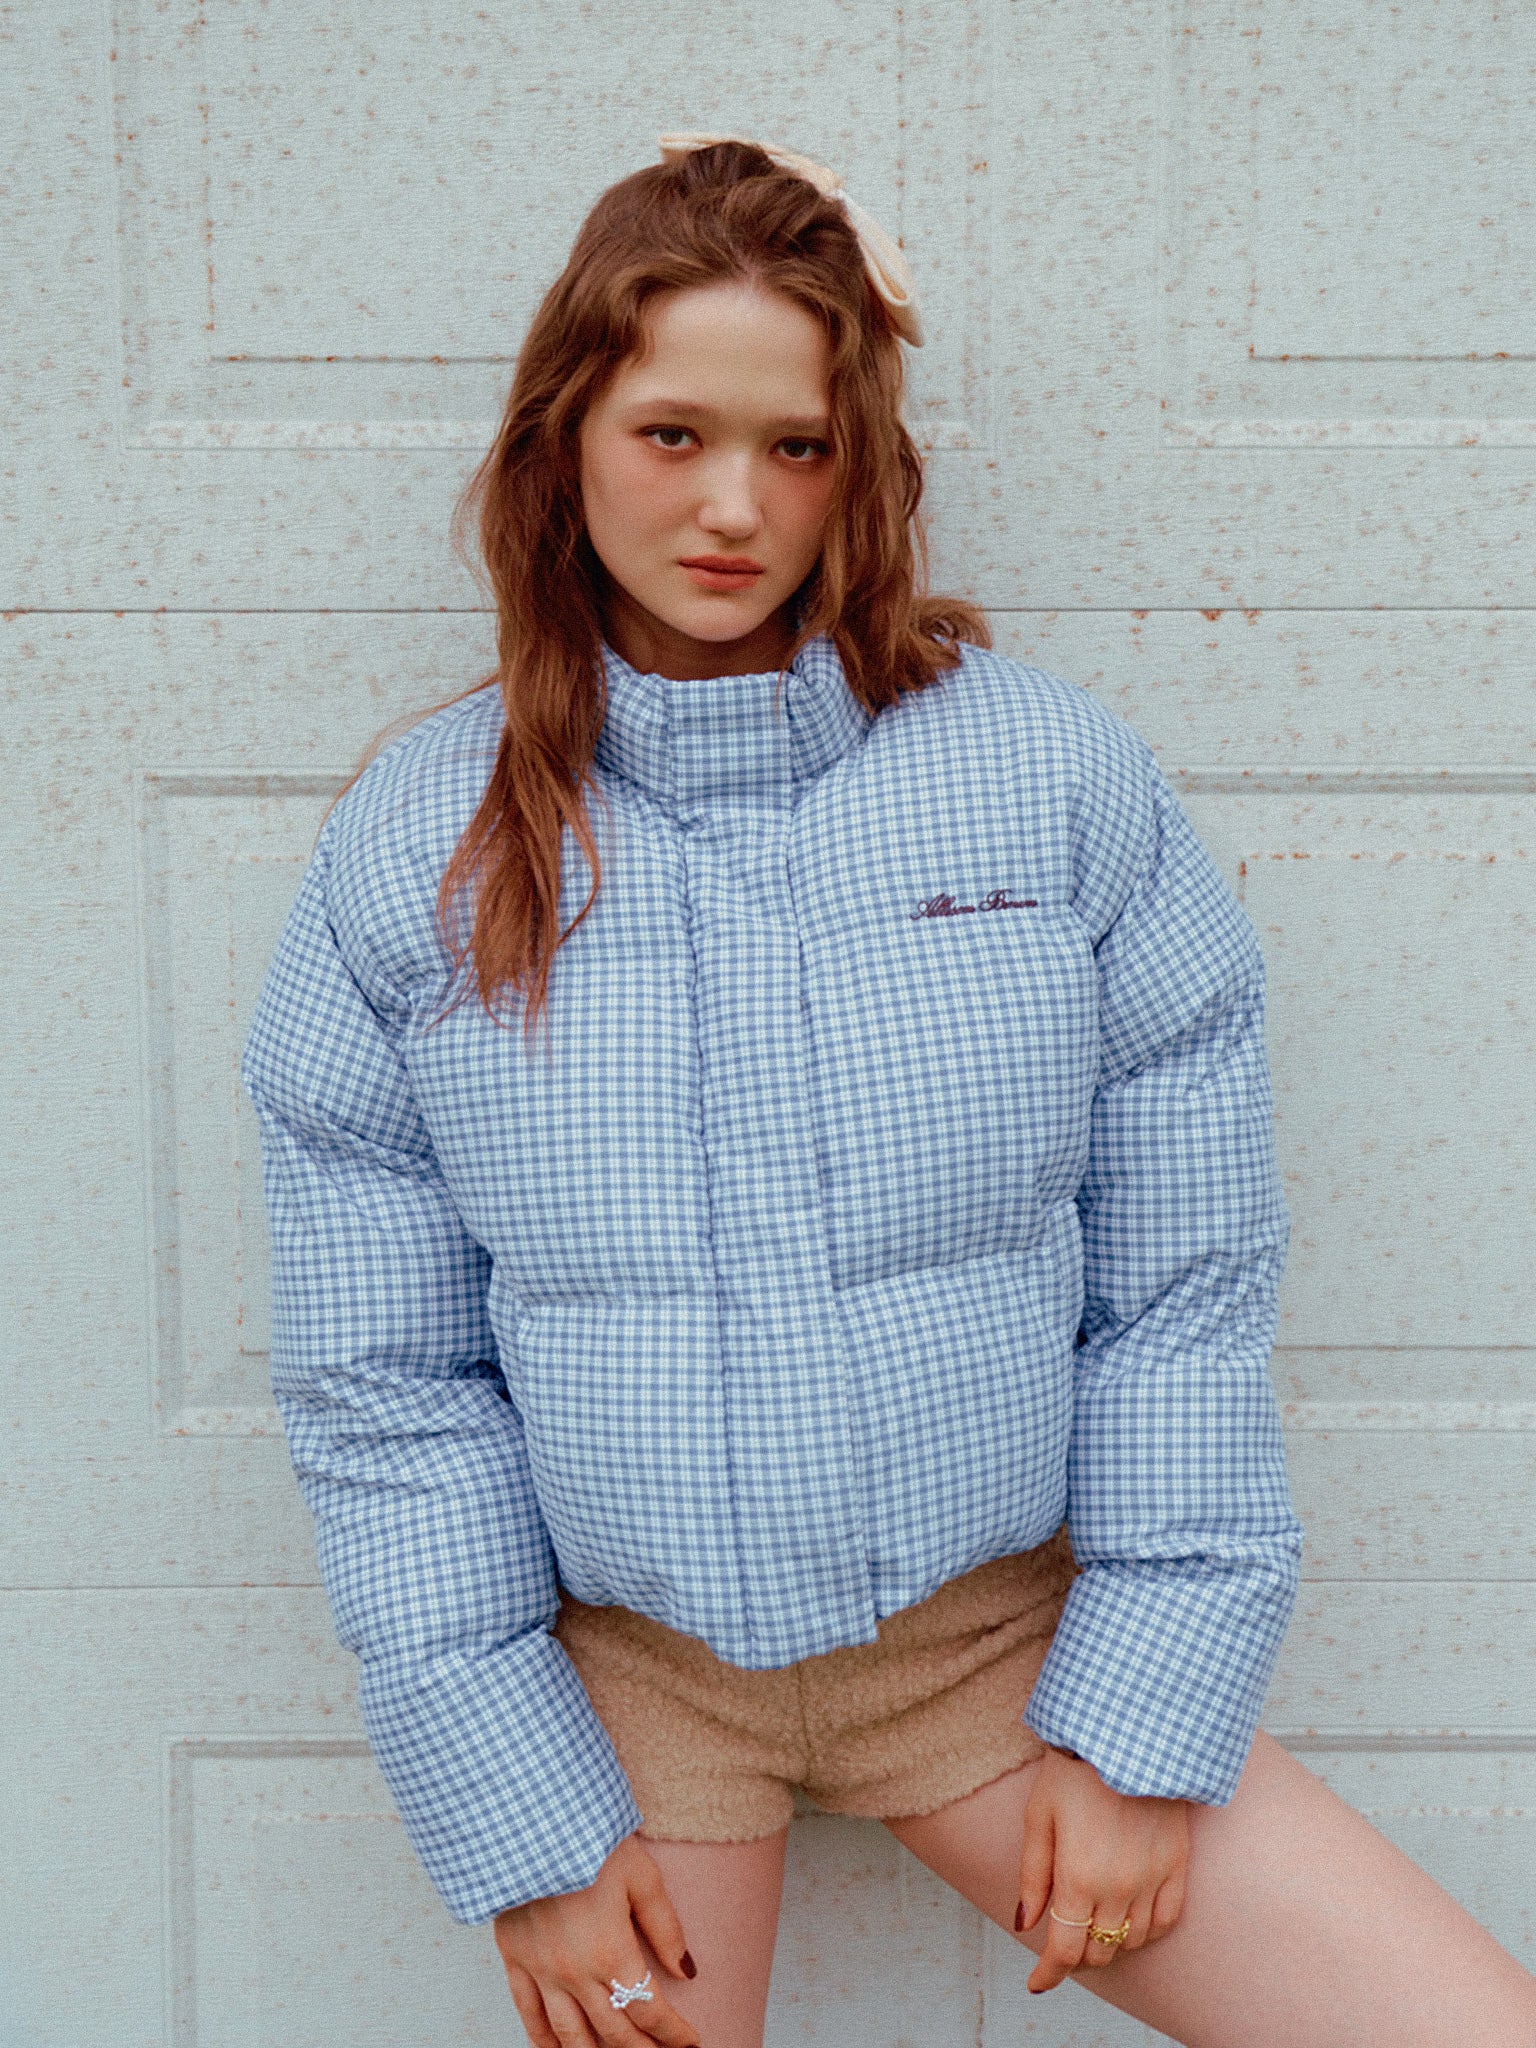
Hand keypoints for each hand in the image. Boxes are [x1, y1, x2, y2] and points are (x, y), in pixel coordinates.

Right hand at [492, 1833, 700, 2047]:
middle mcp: (575, 1973)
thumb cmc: (590, 1839)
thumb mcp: (641, 1876)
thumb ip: (665, 1927)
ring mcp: (541, 1971)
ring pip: (570, 2036)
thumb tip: (687, 1970)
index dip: (673, 2033)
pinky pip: (528, 2015)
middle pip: (614, 2032)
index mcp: (611, 1952)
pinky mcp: (515, 1960)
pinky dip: (543, 2041)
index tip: (690, 2042)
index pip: (649, 2010)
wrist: (530, 1819)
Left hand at [1015, 1748, 1188, 1992]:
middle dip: (1075, 1957)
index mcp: (1077, 1878)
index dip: (1048, 1974)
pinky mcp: (1178, 1865)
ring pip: (1132, 1942)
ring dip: (1109, 1946)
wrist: (1129, 1733)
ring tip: (1093, 1928)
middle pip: (1098, 1952)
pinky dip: (1148, 1932)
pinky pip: (1168, 1920)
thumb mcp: (1039, 1816)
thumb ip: (1032, 1876)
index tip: (1037, 1983)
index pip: (1064, 1950)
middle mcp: (1118, 1888)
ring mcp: (1153, 1878)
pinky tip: (1132, 1924)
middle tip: (1062, 1944)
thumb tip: (1024, 1925)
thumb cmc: (1074, 1770)